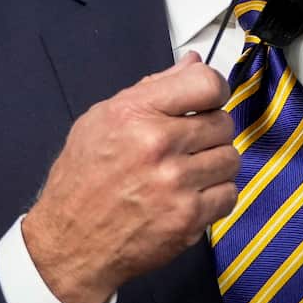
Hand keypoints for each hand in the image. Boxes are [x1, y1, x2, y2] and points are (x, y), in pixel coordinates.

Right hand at [21, 52, 238, 302]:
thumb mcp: (102, 119)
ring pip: (230, 158)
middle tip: (188, 142)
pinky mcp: (189, 217)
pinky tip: (189, 194)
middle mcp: (156, 144)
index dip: (213, 90)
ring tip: (186, 170)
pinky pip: (229, 194)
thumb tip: (191, 62)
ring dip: (213, 164)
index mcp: (133, 113)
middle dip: (209, 130)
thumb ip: (151, 88)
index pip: (205, 83)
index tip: (209, 100)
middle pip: (222, 122)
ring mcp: (175, 183)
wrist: (72, 239)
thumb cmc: (82, 179)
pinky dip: (214, 195)